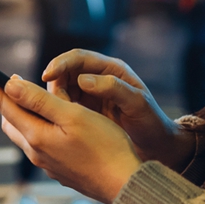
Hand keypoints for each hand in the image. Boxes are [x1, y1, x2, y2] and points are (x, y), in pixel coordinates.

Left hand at [0, 65, 140, 202]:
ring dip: (23, 114)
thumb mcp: (73, 116)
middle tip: (1, 80)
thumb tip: (9, 84)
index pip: (2, 102)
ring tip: (31, 98)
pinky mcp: (60, 170)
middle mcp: (36, 153)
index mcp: (36, 136)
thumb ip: (39, 100)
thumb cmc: (105, 146)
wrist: (126, 185)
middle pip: (10, 120)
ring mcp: (48, 164)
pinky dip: (40, 128)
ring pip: (25, 133)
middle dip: (4, 99)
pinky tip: (57, 124)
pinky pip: (41, 145)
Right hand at [41, 50, 194, 170]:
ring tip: (60, 117)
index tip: (47, 75)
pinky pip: (65, 107)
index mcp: (111, 69)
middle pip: (64, 73)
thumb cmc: (151, 122)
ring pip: (61, 91)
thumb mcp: (137, 104)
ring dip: (55, 101)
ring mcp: (90, 95)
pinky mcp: (86, 112)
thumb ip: (113, 88)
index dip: (60, 64)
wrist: (158, 146)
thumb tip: (83, 79)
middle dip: (54, 85)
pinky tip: (59, 125)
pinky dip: (58, 113)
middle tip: (54, 104)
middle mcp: (98, 78)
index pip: (77, 58)